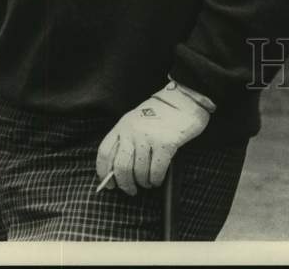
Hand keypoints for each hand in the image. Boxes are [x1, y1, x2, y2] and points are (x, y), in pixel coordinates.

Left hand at [95, 83, 209, 194]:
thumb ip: (126, 138)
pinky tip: (158, 180)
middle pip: (121, 167)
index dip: (104, 172)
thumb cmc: (161, 111)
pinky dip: (156, 180)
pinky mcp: (166, 143)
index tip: (109, 184)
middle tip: (131, 190)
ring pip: (139, 172)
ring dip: (143, 183)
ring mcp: (149, 137)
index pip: (105, 153)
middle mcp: (133, 131)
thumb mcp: (136, 119)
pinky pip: (156, 171)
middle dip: (125, 184)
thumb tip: (118, 169)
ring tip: (148, 183)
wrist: (184, 98)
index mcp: (123, 125)